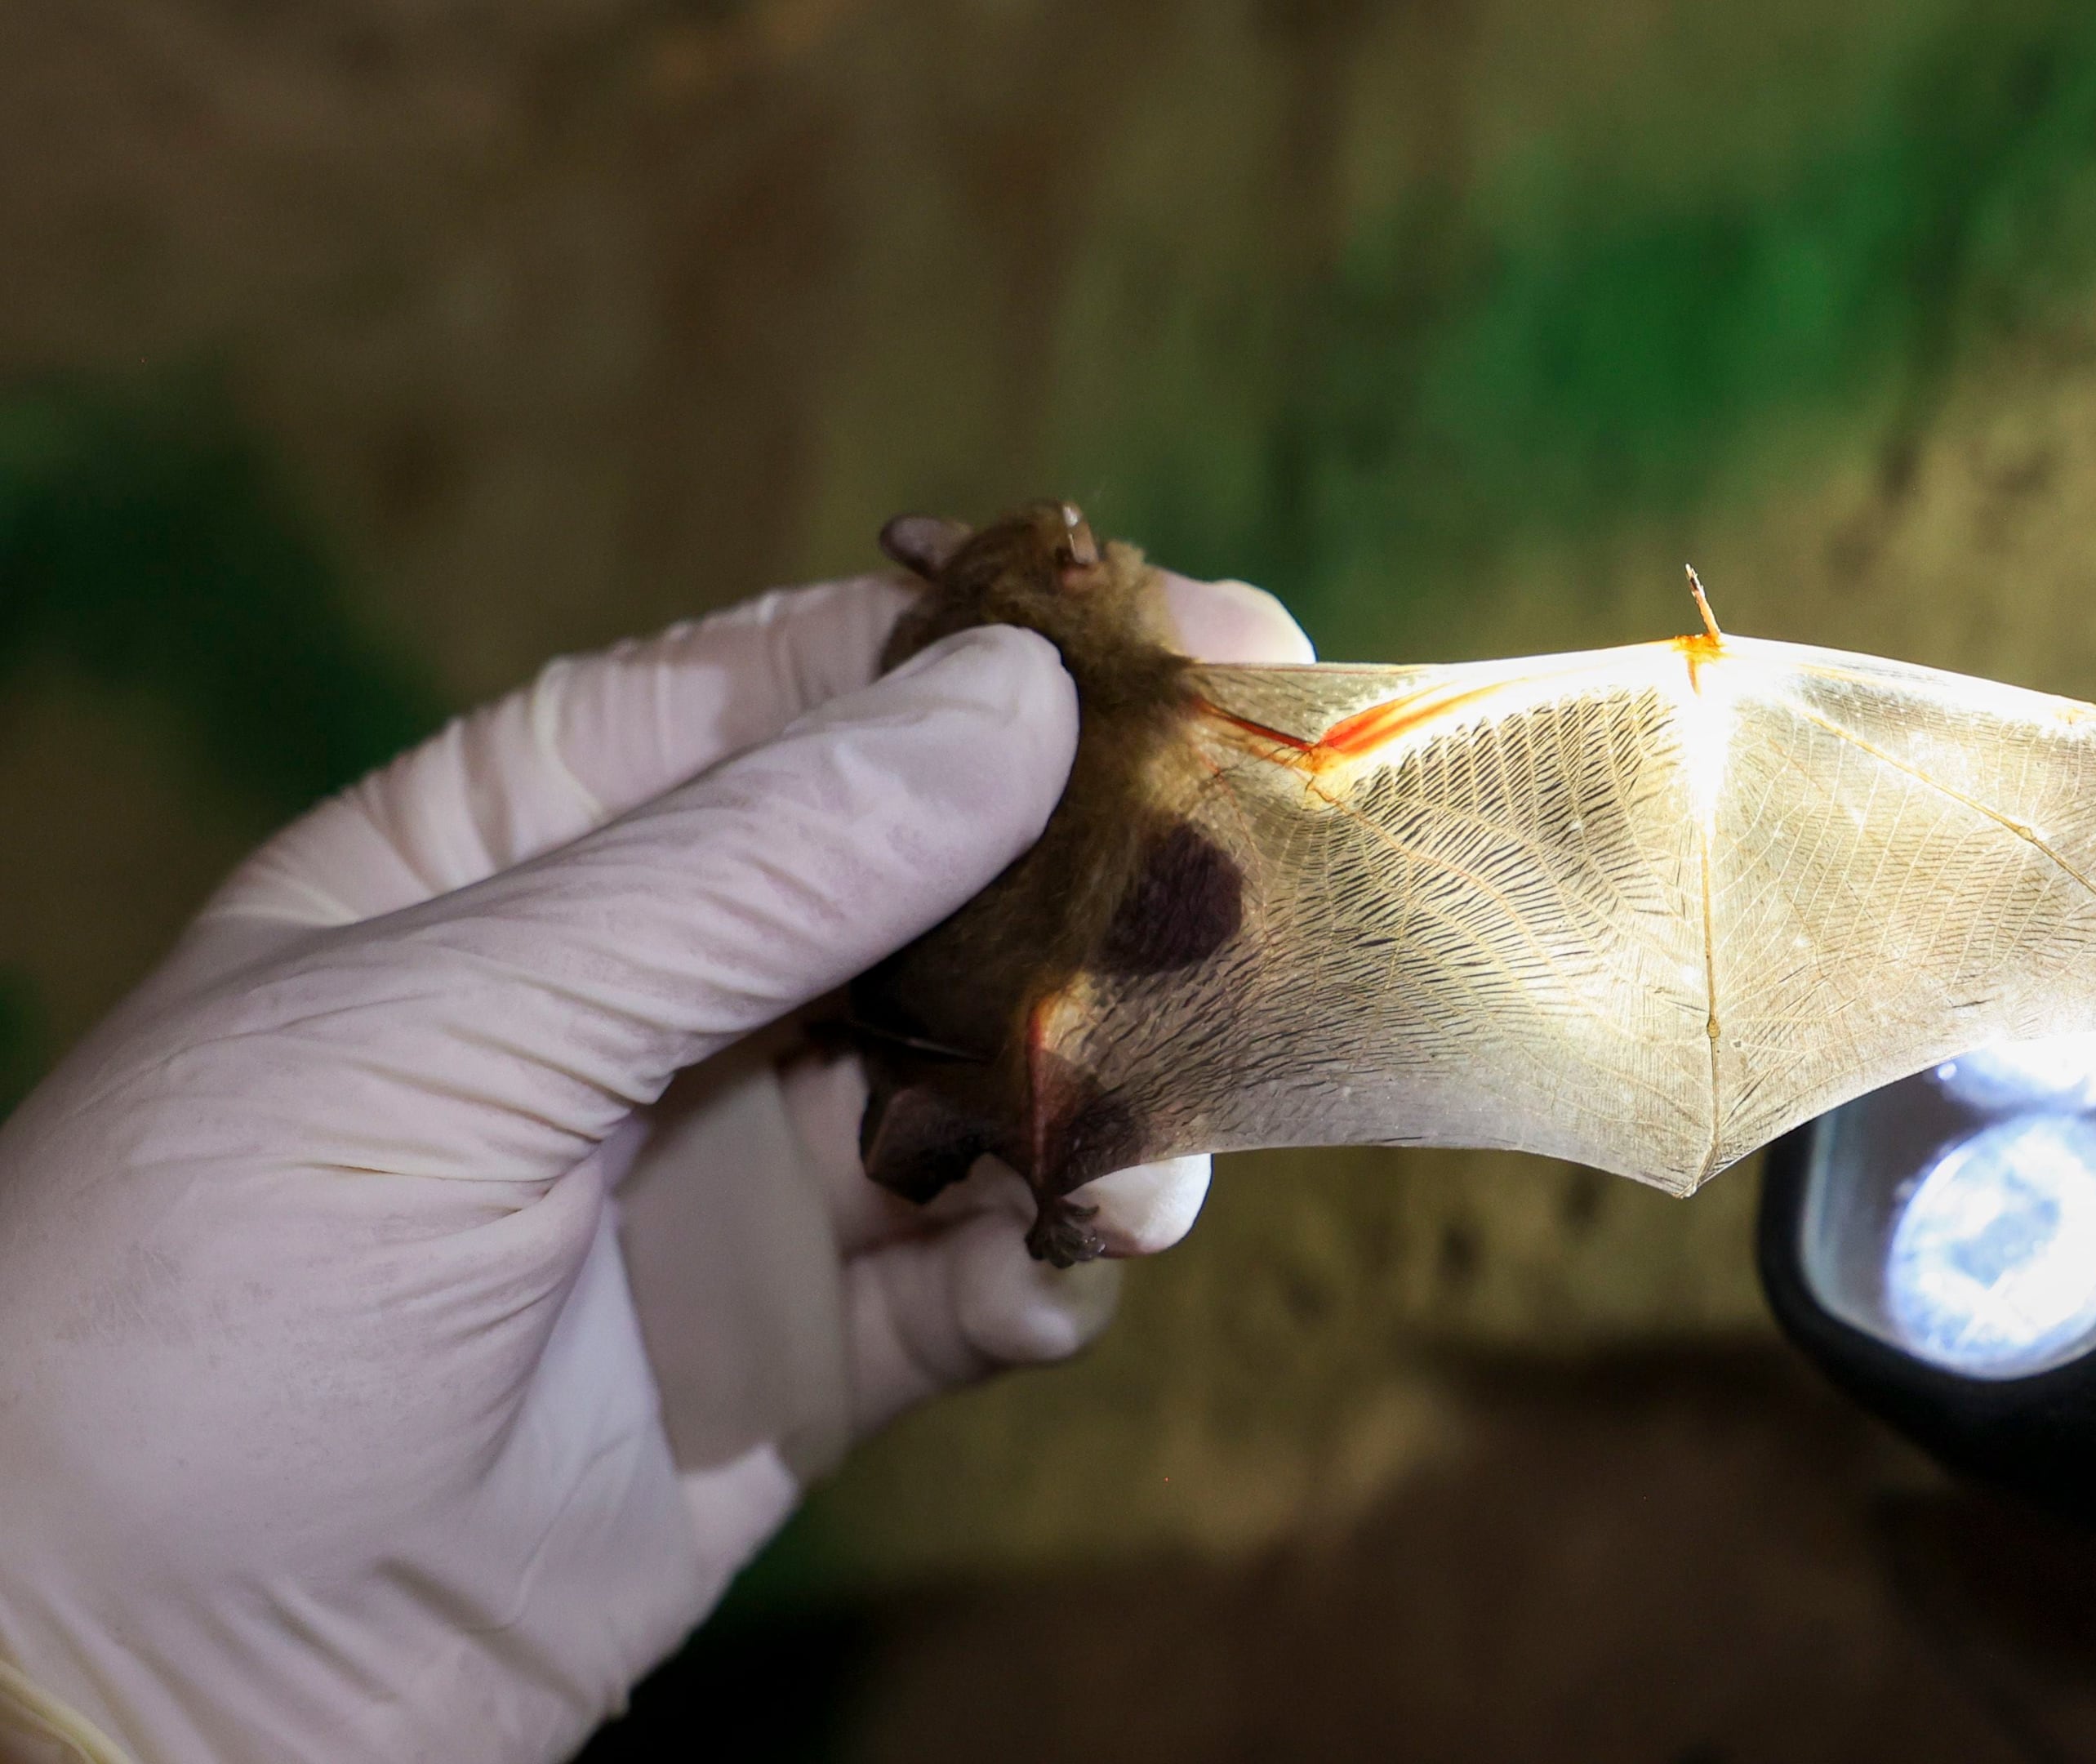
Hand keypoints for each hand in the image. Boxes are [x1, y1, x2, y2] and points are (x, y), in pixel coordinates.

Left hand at [0, 567, 1309, 1763]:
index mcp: (530, 847)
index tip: (1191, 642)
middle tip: (1282, 860)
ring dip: (1113, 1094)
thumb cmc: (192, 1314)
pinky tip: (1064, 1281)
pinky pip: (989, 1276)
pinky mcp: (809, 1359)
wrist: (122, 1693)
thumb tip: (1016, 703)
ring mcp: (743, 1176)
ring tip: (1160, 1157)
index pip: (803, 691)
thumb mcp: (445, 1039)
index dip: (999, 657)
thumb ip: (742, 875)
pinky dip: (1058, 1269)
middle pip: (945, 874)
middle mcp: (663, 991)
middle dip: (1110, 870)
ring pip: (1003, 1077)